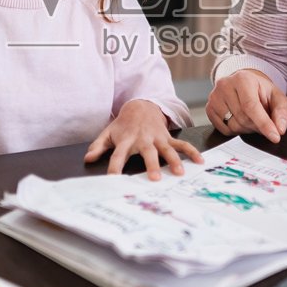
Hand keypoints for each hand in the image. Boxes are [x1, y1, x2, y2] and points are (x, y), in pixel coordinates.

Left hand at [85, 99, 202, 178]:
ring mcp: (157, 138)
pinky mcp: (168, 137)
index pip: (118, 156)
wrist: (141, 106)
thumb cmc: (123, 125)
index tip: (113, 180)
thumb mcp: (108, 133)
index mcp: (126, 140)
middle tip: (155, 178)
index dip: (115, 167)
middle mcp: (143, 139)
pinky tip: (199, 161)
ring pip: (167, 149)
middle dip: (152, 165)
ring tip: (179, 172)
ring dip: (174, 160)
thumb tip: (87, 159)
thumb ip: (98, 146)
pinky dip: (191, 151)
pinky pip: (181, 144)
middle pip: (147, 153)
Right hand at [205, 68, 286, 142]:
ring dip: (246, 129)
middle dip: (257, 126)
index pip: (251, 106)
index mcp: (243, 79)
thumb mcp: (276, 96)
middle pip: (243, 118)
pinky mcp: (209, 108)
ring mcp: (214, 97)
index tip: (275, 137)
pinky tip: (239, 120)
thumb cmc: (260, 91)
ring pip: (233, 126)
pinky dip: (235, 131)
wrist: (243, 83)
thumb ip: (281, 112)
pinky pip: (224, 130)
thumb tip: (280, 129)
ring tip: (251, 119)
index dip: (263, 123)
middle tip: (263, 123)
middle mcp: (225, 86)